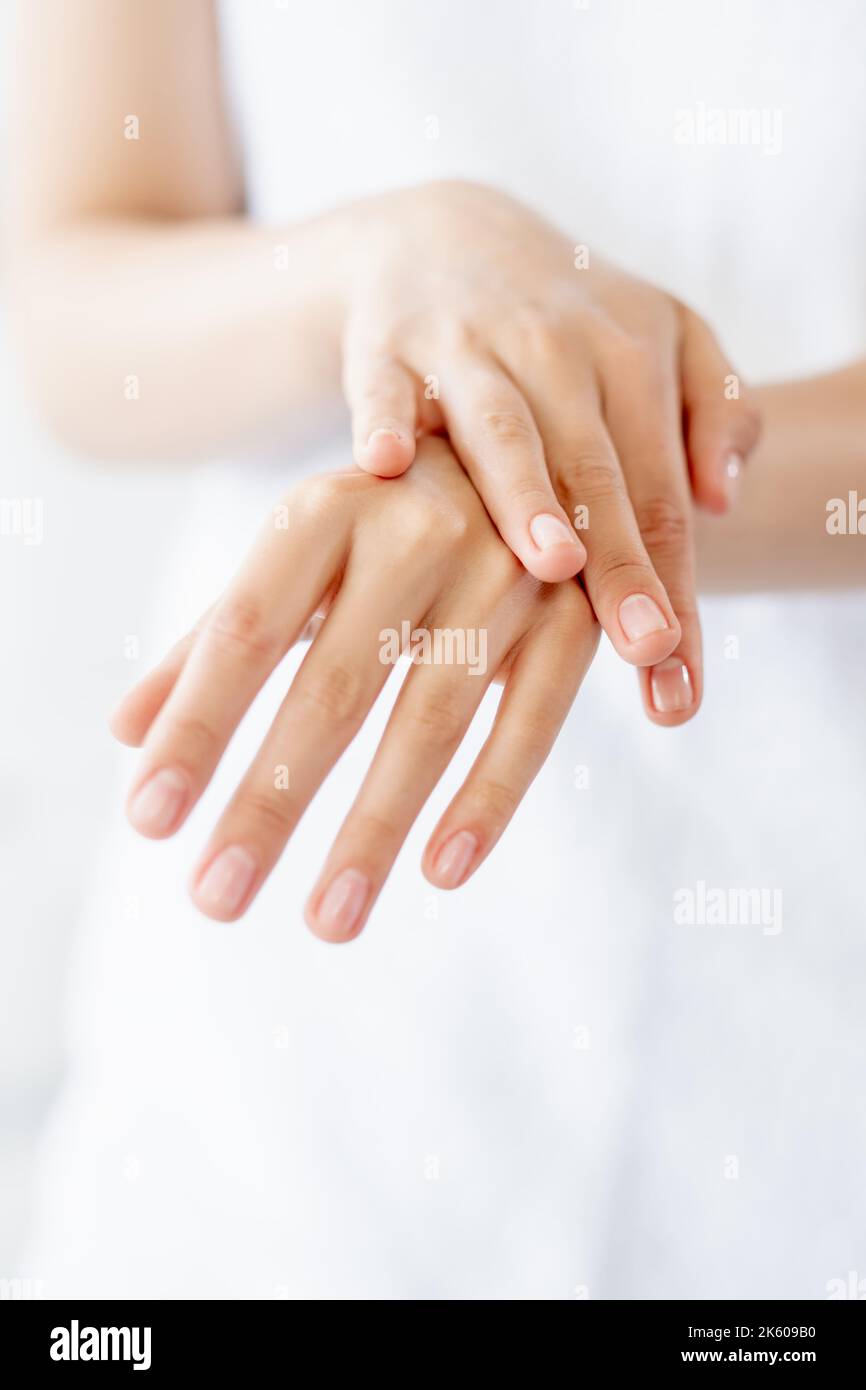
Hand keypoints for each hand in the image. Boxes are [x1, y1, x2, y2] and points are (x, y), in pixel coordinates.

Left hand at [110, 438, 599, 940]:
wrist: (529, 451)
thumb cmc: (378, 525)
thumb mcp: (294, 561)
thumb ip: (213, 639)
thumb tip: (126, 731)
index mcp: (325, 508)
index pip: (243, 631)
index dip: (196, 727)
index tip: (147, 823)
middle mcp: (415, 530)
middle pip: (332, 687)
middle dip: (271, 801)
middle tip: (216, 899)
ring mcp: (504, 573)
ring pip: (432, 719)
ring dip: (375, 828)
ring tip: (327, 921)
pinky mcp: (572, 620)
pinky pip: (531, 723)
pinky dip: (489, 801)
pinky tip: (439, 874)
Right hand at [344, 179, 760, 715]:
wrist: (445, 237)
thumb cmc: (567, 322)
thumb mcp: (662, 335)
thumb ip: (713, 407)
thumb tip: (722, 501)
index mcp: (634, 358)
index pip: (663, 496)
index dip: (676, 587)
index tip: (680, 676)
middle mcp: (559, 349)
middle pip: (597, 475)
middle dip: (621, 567)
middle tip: (644, 647)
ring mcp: (470, 346)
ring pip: (504, 428)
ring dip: (526, 492)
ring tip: (553, 562)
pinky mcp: (387, 344)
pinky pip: (384, 385)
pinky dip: (383, 417)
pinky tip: (383, 463)